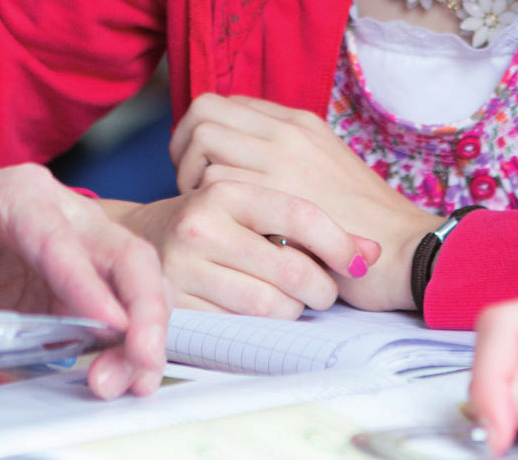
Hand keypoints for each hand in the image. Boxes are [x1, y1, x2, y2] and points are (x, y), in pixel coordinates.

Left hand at [0, 163, 170, 400]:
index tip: (110, 325)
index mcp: (19, 195)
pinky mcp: (87, 280)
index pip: (60, 241)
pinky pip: (126, 306)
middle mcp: (65, 213)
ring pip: (138, 281)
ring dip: (143, 333)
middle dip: (143, 310)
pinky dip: (132, 341)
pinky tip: (124, 374)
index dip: (87, 284)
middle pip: (125, 254)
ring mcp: (83, 245)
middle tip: (140, 360)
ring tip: (127, 381)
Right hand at [110, 182, 377, 316]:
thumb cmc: (217, 224)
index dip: (338, 241)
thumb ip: (309, 222)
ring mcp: (186, 266)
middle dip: (321, 286)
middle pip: (292, 268)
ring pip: (272, 305)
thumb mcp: (254, 207)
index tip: (359, 260)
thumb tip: (373, 251)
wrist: (143, 239)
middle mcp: (202, 224)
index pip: (298, 213)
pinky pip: (244, 327)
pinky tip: (260, 307)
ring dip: (294, 308)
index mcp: (226, 190)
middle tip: (324, 288)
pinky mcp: (179, 303)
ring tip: (292, 297)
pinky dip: (263, 325)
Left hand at [171, 94, 435, 309]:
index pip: (222, 104)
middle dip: (182, 148)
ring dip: (192, 176)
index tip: (198, 166)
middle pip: (202, 113)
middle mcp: (288, 131)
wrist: (411, 250)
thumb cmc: (365, 223)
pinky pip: (217, 183)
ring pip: (203, 142)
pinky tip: (227, 226)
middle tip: (192, 185)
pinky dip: (209, 204)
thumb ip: (284, 157)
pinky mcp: (281, 193)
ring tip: (210, 209)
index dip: (197, 133)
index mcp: (298, 122)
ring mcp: (284, 159)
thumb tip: (237, 158)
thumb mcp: (325, 169)